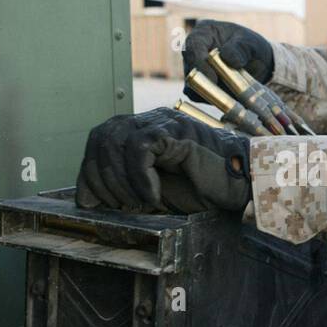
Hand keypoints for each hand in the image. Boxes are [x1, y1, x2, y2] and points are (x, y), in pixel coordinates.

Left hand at [75, 108, 251, 213]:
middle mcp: (150, 122)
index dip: (89, 171)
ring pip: (117, 140)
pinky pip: (141, 147)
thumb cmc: (201, 190)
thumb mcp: (151, 193)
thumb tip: (86, 199)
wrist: (240, 185)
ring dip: (120, 179)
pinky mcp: (176, 132)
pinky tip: (153, 195)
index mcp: (142, 132)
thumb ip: (121, 189)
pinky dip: (140, 176)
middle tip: (119, 205)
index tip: (93, 201)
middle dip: (101, 177)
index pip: (100, 139)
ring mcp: (163, 123)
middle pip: (103, 137)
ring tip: (139, 202)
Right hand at [182, 20, 274, 101]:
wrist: (258, 65)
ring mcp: (193, 69)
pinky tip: (230, 100)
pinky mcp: (197, 86)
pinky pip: (198, 97)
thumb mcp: (252, 44)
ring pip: (191, 86)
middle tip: (225, 93)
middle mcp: (193, 51)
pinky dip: (213, 100)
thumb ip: (242, 48)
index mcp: (203, 32)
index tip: (213, 78)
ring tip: (234, 95)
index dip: (199, 63)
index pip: (193, 46)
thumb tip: (229, 58)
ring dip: (211, 93)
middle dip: (205, 83)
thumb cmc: (252, 48)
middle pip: (189, 69)